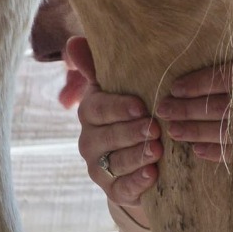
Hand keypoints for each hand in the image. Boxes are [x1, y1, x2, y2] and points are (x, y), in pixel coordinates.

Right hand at [67, 37, 161, 209]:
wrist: (144, 149)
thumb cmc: (133, 109)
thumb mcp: (122, 84)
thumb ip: (99, 65)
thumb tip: (74, 41)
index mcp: (92, 111)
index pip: (97, 108)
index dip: (118, 107)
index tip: (141, 106)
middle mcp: (90, 140)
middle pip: (106, 137)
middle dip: (131, 133)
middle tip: (154, 128)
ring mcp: (100, 166)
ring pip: (115, 163)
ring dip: (137, 157)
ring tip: (157, 150)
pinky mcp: (113, 189)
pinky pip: (121, 190)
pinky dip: (136, 183)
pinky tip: (152, 174)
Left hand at [156, 65, 232, 162]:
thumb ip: (230, 62)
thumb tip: (211, 43)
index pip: (222, 80)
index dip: (197, 84)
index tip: (174, 88)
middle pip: (218, 107)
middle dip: (187, 109)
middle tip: (163, 110)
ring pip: (224, 131)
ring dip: (195, 131)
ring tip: (172, 130)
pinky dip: (216, 152)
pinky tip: (197, 151)